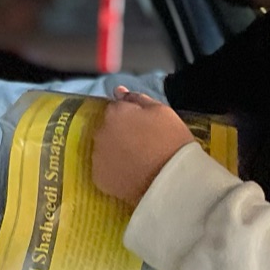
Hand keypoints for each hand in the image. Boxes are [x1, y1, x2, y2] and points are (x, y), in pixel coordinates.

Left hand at [91, 89, 196, 206]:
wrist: (172, 178)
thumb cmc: (170, 140)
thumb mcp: (161, 111)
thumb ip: (137, 98)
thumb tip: (118, 91)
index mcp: (115, 113)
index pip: (116, 109)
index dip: (130, 118)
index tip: (143, 128)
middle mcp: (100, 132)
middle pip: (108, 129)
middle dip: (120, 134)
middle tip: (141, 145)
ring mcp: (97, 156)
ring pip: (104, 149)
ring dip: (115, 152)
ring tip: (137, 161)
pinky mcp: (99, 178)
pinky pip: (104, 170)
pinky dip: (114, 171)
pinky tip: (130, 174)